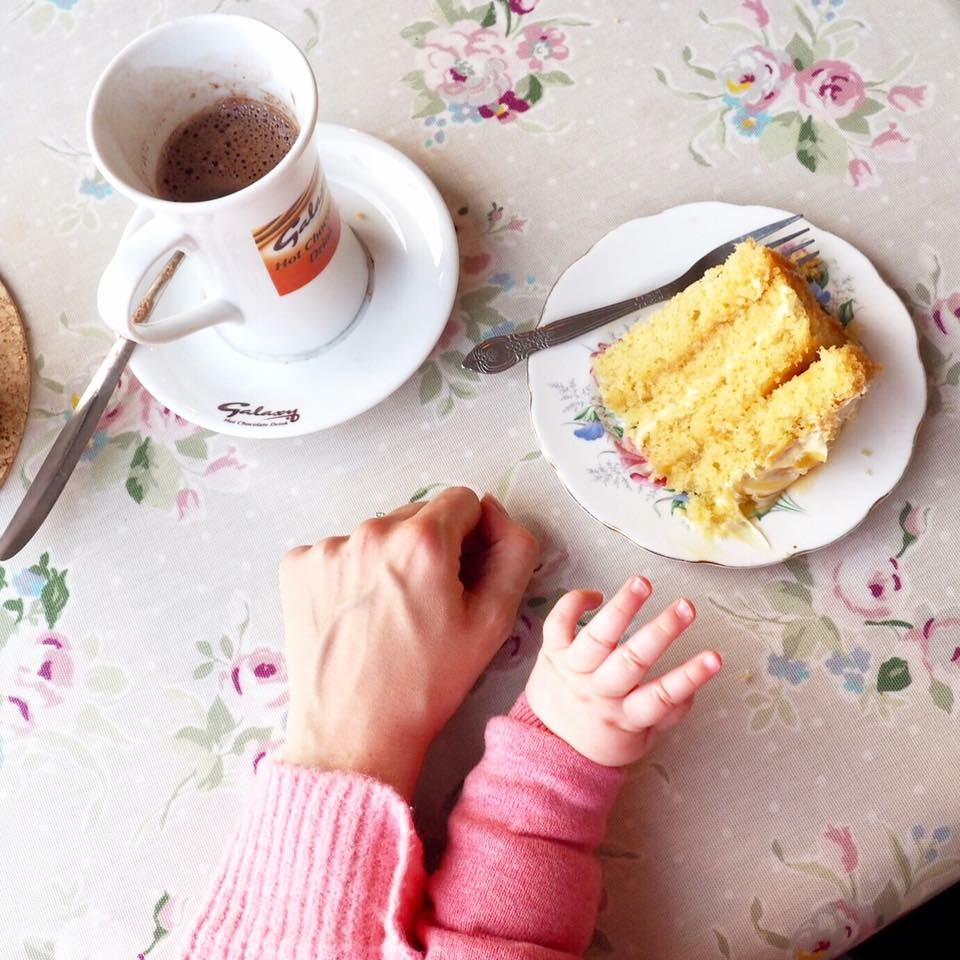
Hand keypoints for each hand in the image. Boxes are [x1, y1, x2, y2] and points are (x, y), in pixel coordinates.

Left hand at [278, 487, 539, 798]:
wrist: (354, 734)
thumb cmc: (426, 684)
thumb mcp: (494, 622)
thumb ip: (515, 552)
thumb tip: (497, 516)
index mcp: (422, 542)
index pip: (463, 500)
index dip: (472, 537)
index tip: (462, 576)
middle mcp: (370, 533)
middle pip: (417, 515)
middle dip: (429, 548)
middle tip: (427, 603)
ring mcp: (327, 549)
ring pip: (378, 534)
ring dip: (389, 559)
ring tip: (388, 615)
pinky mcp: (297, 567)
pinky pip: (338, 551)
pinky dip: (350, 574)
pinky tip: (356, 615)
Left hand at [525, 576, 721, 766]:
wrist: (548, 742)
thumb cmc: (603, 735)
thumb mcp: (639, 741)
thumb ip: (667, 716)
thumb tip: (695, 687)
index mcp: (625, 717)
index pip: (661, 697)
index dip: (689, 677)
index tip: (715, 657)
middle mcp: (600, 691)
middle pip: (631, 661)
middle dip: (661, 631)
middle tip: (687, 606)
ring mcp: (574, 670)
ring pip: (597, 637)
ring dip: (621, 608)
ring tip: (643, 583)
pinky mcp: (551, 652)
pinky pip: (558, 624)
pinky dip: (574, 604)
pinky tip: (597, 594)